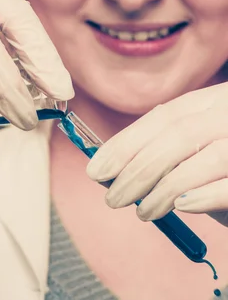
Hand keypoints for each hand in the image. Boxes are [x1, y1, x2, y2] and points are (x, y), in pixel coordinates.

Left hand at [86, 83, 227, 225]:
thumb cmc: (223, 168)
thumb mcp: (196, 150)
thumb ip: (163, 154)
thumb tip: (110, 169)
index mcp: (214, 101)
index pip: (163, 117)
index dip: (126, 143)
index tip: (96, 169)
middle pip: (177, 137)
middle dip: (137, 170)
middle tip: (112, 198)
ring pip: (203, 159)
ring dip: (164, 188)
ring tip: (142, 211)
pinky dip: (204, 194)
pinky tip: (180, 207)